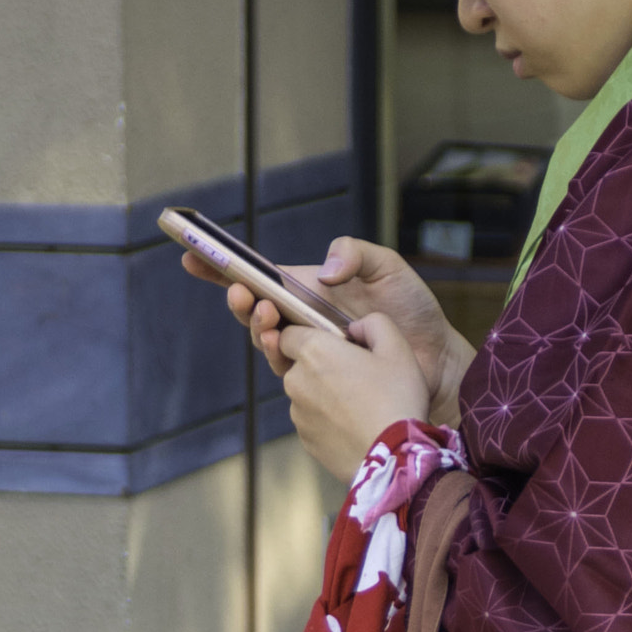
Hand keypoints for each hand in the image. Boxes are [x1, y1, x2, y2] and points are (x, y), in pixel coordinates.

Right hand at [183, 235, 474, 423]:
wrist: (437, 358)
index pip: (261, 275)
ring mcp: (310, 349)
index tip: (194, 256)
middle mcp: (303, 319)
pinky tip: (282, 344)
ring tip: (266, 314)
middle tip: (241, 293)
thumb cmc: (413, 310)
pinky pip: (289, 369)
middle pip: (254, 310)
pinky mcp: (320, 377)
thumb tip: (322, 271)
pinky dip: (279, 356)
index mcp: (310, 288)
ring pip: (267, 340)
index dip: (225, 268)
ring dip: (257, 327)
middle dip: (238, 300)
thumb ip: (356, 254)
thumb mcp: (388, 268)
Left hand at [276, 313, 429, 482]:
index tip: (333, 343)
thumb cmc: (397, 399)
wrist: (394, 458)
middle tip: (357, 376)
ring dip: (324, 394)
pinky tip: (355, 425)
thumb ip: (374, 323)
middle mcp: (296, 381)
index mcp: (314, 351)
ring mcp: (298, 414)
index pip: (288, 332)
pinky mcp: (305, 440)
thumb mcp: (398, 348)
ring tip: (360, 405)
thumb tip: (355, 328)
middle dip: (320, 366)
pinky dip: (328, 420)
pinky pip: (313, 421)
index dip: (309, 334)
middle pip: (298, 364)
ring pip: (306, 394)